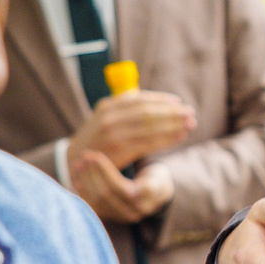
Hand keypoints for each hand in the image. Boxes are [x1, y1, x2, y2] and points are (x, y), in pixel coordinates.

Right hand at [71, 89, 196, 169]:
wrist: (73, 163)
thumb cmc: (97, 141)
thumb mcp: (106, 119)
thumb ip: (127, 110)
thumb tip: (158, 102)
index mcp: (108, 106)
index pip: (140, 100)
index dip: (162, 100)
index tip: (179, 103)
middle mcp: (109, 117)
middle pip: (147, 112)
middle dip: (172, 112)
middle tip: (191, 114)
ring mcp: (112, 134)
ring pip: (150, 127)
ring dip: (173, 125)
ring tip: (190, 125)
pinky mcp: (117, 151)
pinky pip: (147, 143)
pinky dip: (166, 139)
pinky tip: (179, 138)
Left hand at [73, 151, 175, 223]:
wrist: (154, 198)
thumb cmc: (154, 179)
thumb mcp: (157, 175)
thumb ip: (148, 179)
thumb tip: (134, 170)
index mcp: (147, 198)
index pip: (121, 188)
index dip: (105, 172)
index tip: (96, 155)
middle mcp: (135, 211)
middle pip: (107, 194)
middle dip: (93, 173)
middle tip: (86, 156)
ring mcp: (122, 216)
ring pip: (98, 201)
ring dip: (86, 181)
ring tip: (80, 164)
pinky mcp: (112, 218)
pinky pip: (94, 206)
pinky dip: (84, 191)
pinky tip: (78, 177)